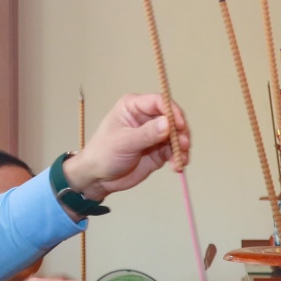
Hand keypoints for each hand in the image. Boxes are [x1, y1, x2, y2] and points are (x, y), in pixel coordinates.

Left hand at [62, 93, 190, 201]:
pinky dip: (178, 158)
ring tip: (180, 160)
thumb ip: (147, 133)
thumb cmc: (103, 154)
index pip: (159, 102)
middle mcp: (147, 117)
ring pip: (176, 135)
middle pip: (172, 118)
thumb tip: (168, 123)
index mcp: (134, 106)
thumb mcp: (124, 142)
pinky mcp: (159, 150)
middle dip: (180, 132)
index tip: (179, 126)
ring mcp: (154, 134)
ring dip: (182, 147)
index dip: (172, 112)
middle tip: (183, 146)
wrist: (97, 178)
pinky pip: (174, 151)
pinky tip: (176, 166)